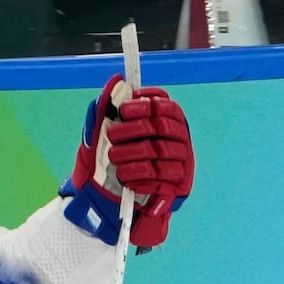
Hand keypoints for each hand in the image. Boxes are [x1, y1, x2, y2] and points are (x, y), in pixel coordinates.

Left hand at [61, 74, 194, 247]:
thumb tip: (114, 82)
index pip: (165, 105)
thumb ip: (107, 110)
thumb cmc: (112, 160)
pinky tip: (126, 178)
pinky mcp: (177, 186)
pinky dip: (140, 177)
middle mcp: (179, 139)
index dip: (145, 104)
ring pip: (159, 153)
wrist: (112, 201)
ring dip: (132, 155)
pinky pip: (161, 178)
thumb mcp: (103, 136)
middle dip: (133, 130)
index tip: (124, 110)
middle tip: (112, 136)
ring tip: (114, 159)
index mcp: (166, 122)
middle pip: (161, 127)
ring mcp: (181, 163)